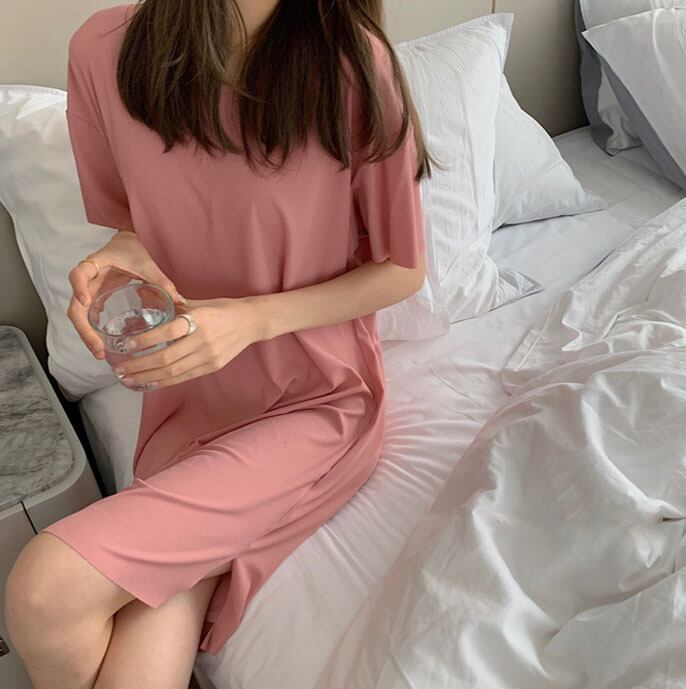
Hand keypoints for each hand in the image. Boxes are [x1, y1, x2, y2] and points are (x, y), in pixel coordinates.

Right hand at [67, 230, 186, 359]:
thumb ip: (162, 281)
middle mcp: (88, 279)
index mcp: (96, 264)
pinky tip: (102, 345)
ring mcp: (89, 289)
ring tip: (100, 353)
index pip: (79, 274)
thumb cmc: (133, 248)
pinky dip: (93, 331)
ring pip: (79, 315)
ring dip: (87, 335)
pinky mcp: (96, 297)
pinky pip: (88, 316)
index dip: (78, 288)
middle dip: (84, 329)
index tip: (85, 302)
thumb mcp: (147, 263)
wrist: (128, 241)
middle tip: (98, 348)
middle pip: (75, 306)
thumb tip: (181, 301)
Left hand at [112, 296, 266, 388]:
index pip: (168, 332)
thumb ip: (176, 308)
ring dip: (149, 377)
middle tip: (121, 369)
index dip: (146, 341)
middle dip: (141, 366)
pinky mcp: (213, 366)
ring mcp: (209, 356)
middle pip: (168, 358)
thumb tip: (150, 307)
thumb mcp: (199, 303)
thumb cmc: (223, 309)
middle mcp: (204, 340)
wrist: (251, 322)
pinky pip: (185, 377)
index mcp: (199, 319)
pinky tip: (150, 383)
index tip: (127, 346)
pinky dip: (165, 382)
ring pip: (174, 372)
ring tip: (129, 379)